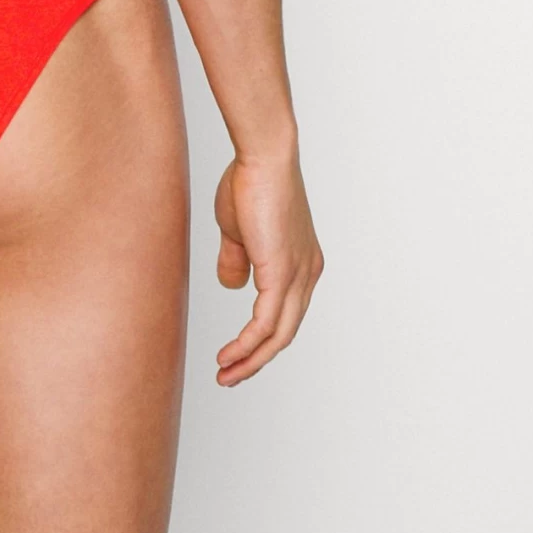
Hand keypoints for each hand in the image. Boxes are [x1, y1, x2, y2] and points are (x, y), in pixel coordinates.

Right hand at [213, 150, 322, 385]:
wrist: (262, 156)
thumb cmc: (249, 181)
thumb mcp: (238, 229)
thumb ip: (237, 260)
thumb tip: (233, 286)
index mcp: (302, 263)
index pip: (286, 314)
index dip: (262, 338)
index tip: (238, 354)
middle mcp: (307, 273)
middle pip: (286, 332)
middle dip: (256, 359)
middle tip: (230, 375)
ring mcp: (298, 275)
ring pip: (278, 335)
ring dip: (250, 359)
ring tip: (225, 374)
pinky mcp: (282, 274)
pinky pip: (266, 323)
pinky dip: (248, 345)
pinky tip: (230, 355)